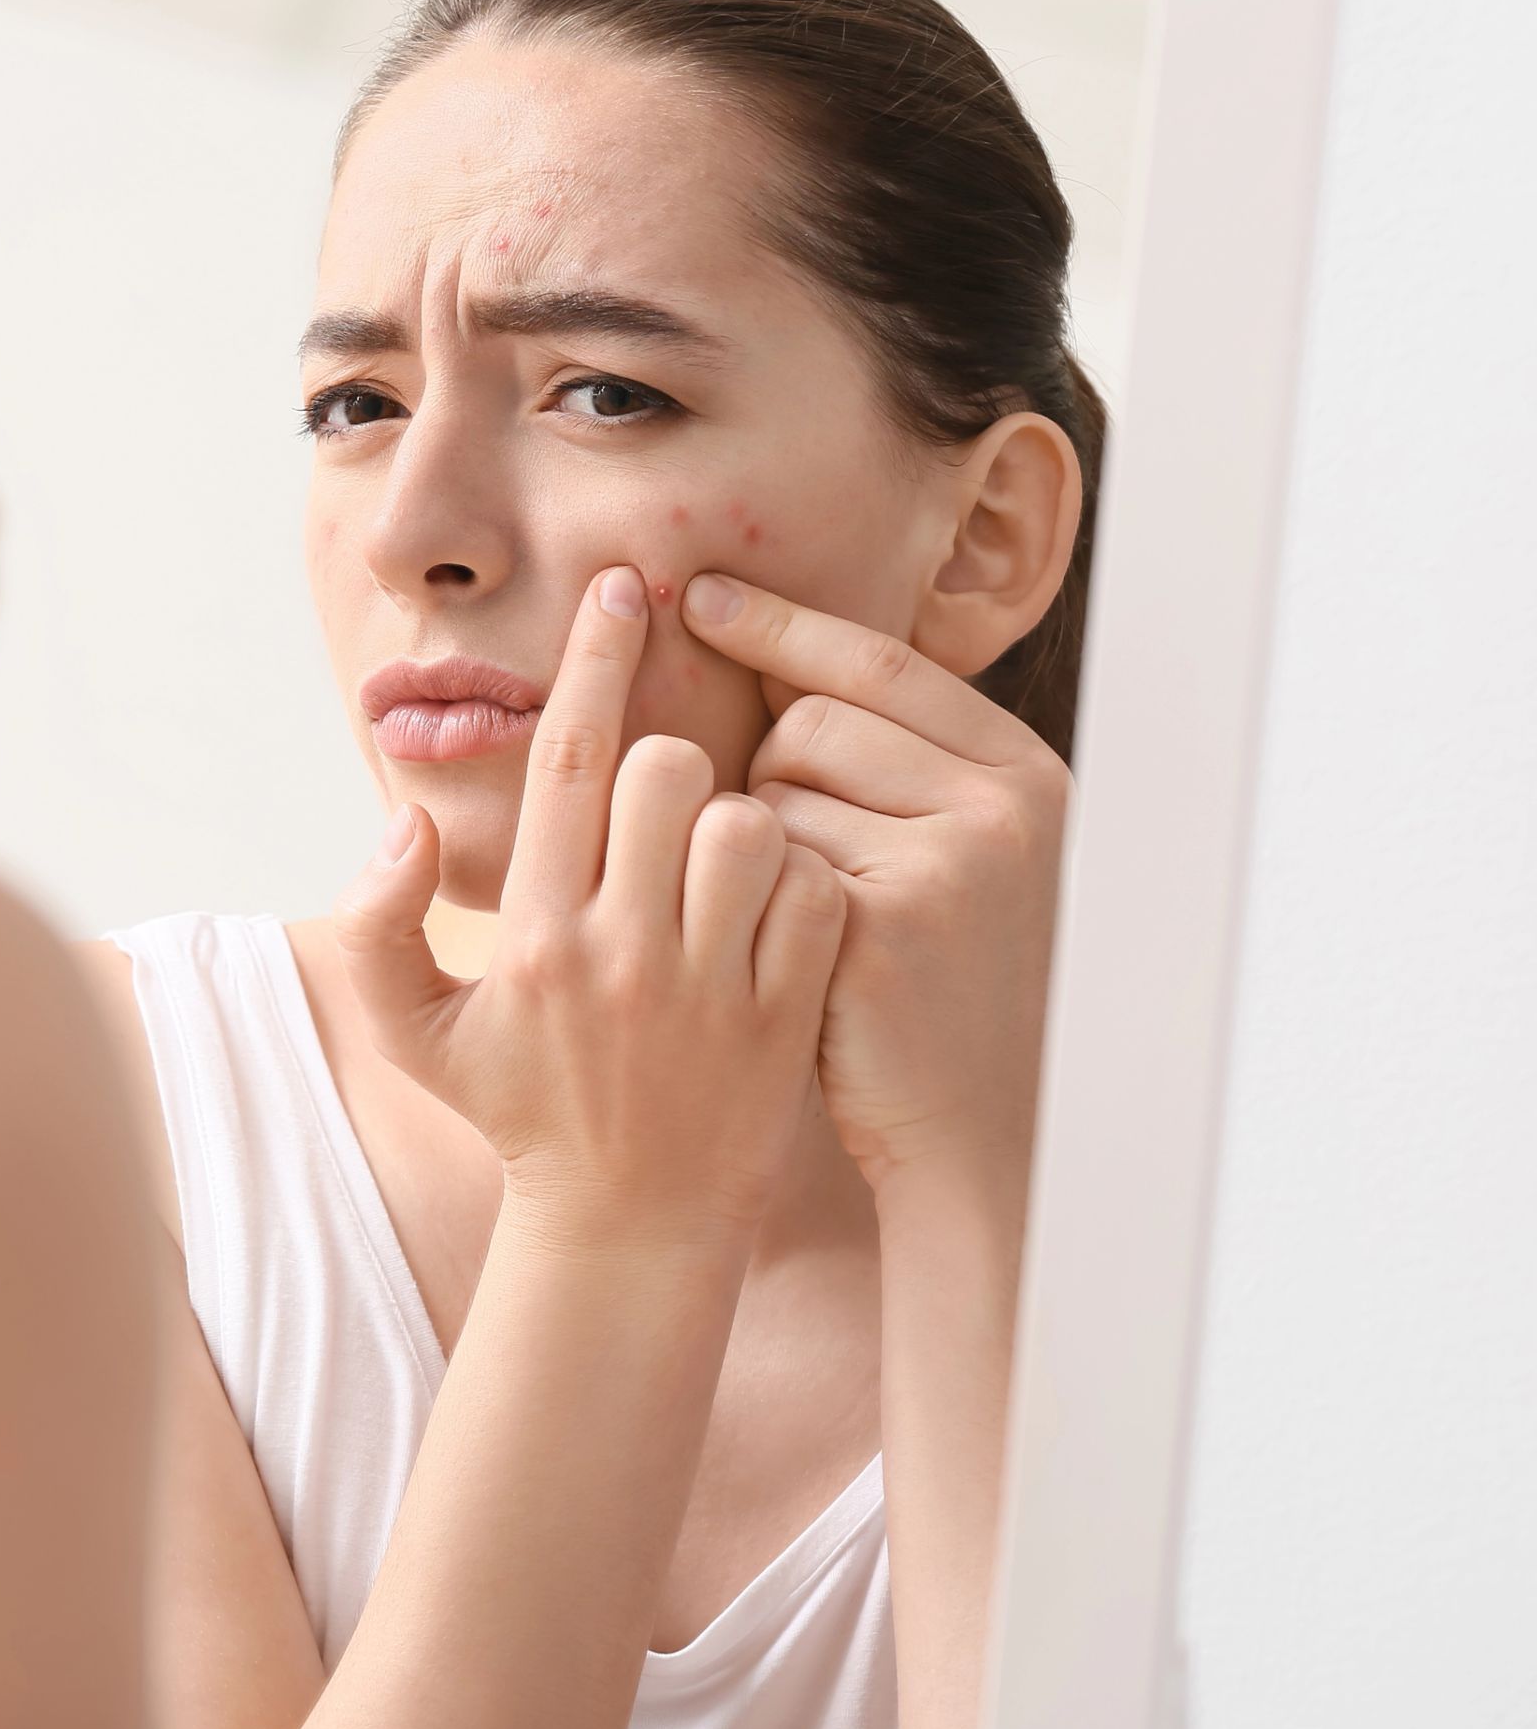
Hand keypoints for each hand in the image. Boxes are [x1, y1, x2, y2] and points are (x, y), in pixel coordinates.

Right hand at [335, 566, 847, 1247]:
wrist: (629, 1227)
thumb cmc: (521, 1109)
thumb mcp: (416, 1033)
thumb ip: (379, 926)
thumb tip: (404, 824)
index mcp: (531, 937)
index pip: (567, 761)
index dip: (595, 659)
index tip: (624, 586)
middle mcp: (618, 955)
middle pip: (666, 773)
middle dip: (669, 759)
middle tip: (660, 806)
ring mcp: (707, 988)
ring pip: (749, 826)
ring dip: (738, 822)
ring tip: (712, 867)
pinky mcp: (783, 1017)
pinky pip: (815, 894)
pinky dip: (803, 882)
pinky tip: (768, 912)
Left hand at [681, 572, 1068, 1191]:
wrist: (982, 1133)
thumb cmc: (943, 987)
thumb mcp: (958, 854)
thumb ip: (895, 761)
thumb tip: (769, 653)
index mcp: (1023, 773)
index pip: (880, 664)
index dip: (784, 625)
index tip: (705, 595)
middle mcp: (999, 806)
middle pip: (810, 724)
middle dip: (771, 777)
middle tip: (813, 863)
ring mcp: (947, 866)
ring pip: (774, 796)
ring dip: (760, 848)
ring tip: (817, 922)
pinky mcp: (881, 927)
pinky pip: (760, 866)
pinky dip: (750, 903)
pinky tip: (796, 957)